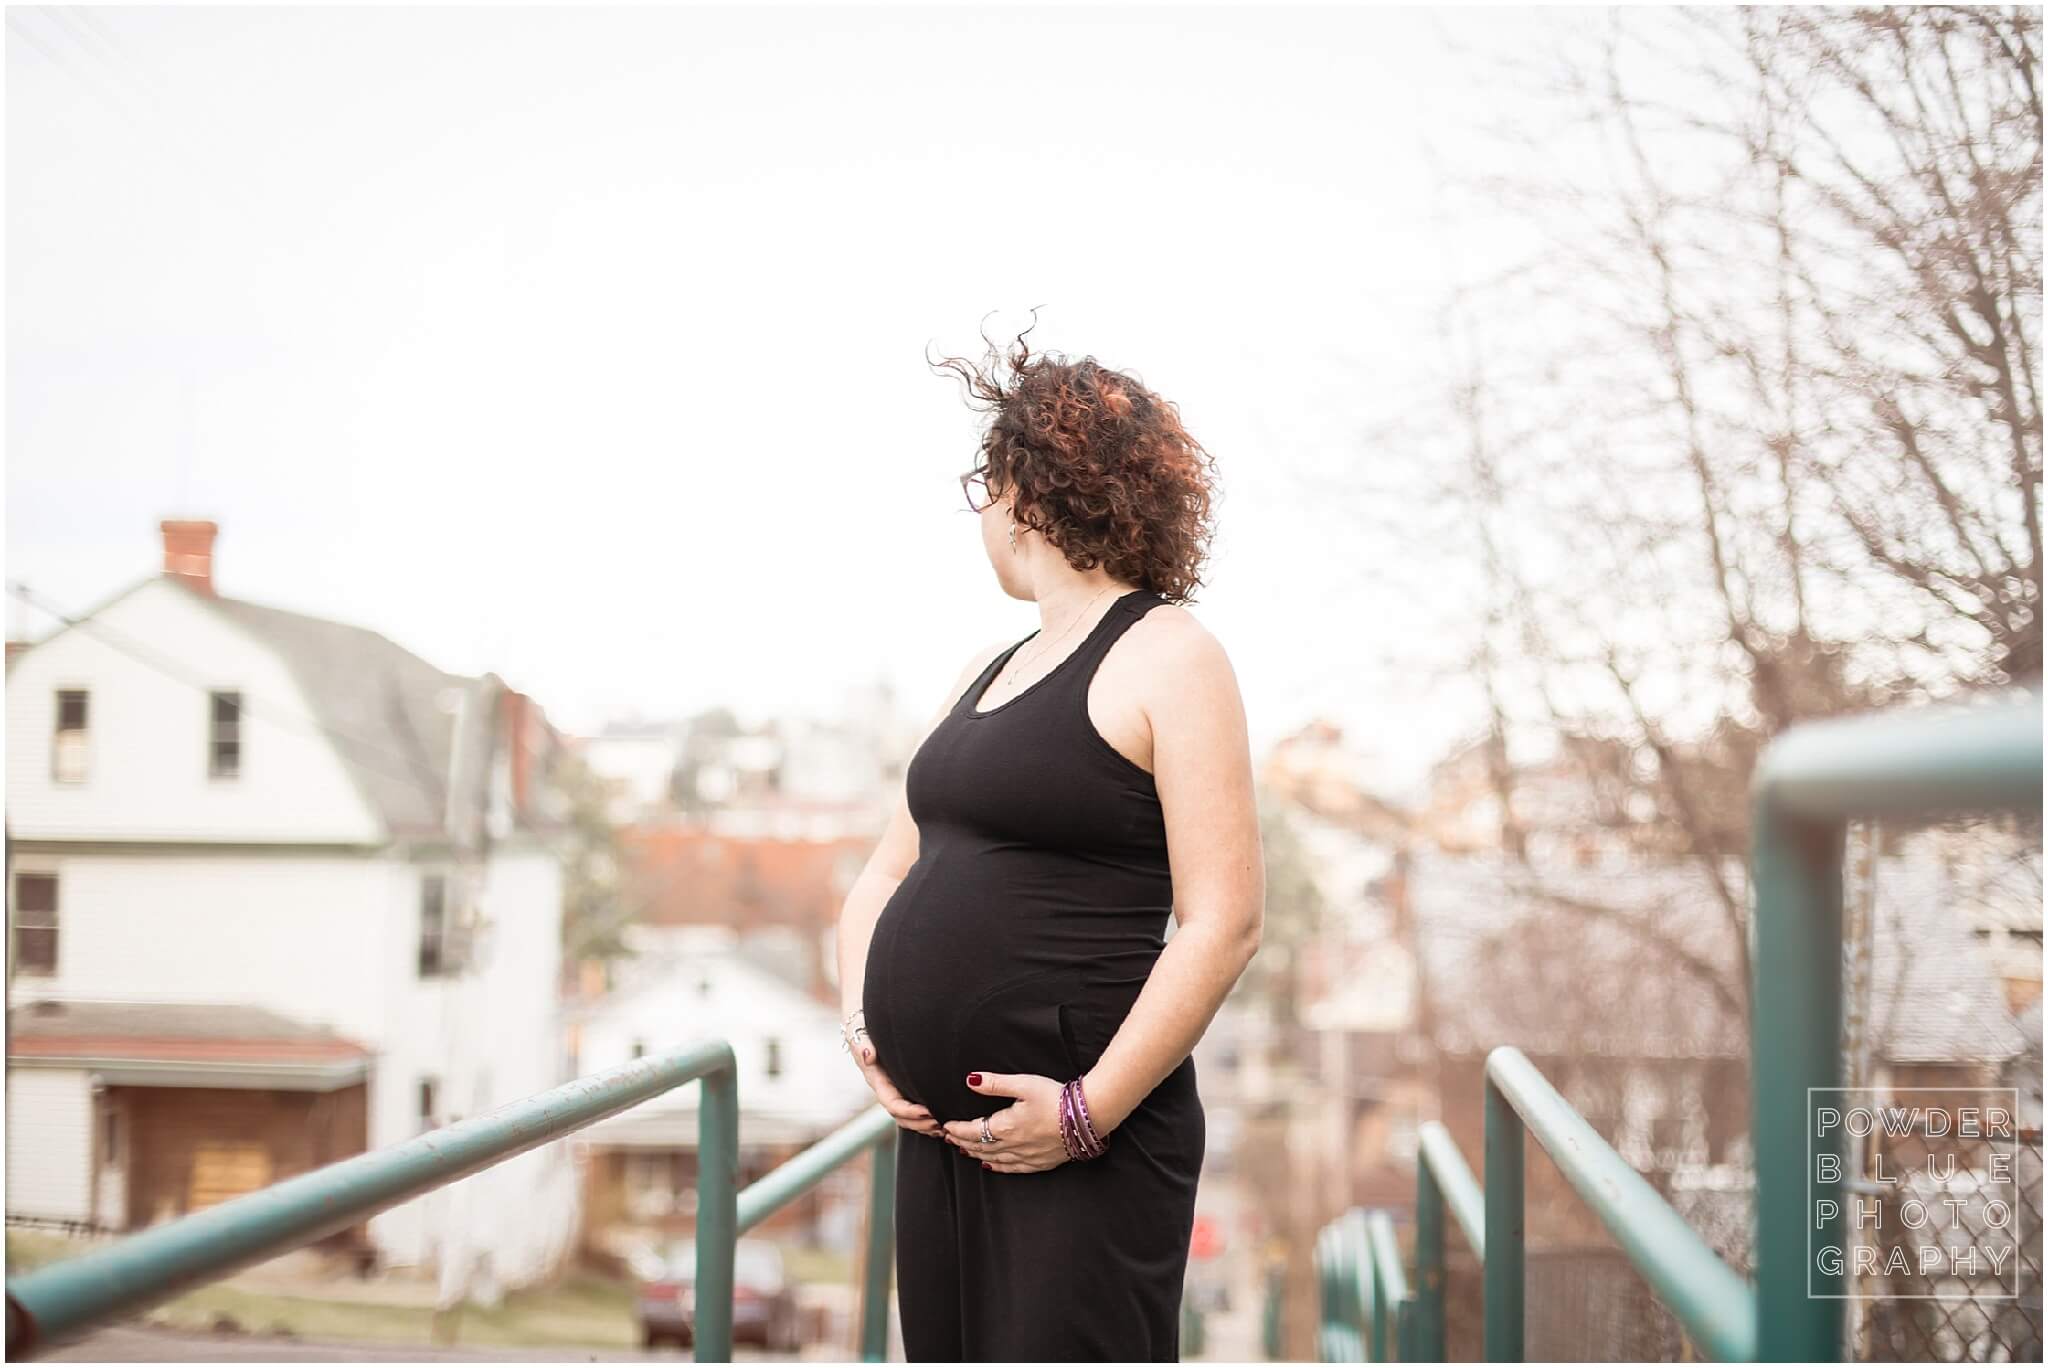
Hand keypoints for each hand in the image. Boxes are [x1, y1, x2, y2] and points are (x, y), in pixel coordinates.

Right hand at [850, 1030, 945, 1140]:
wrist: (865, 1022)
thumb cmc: (863, 1026)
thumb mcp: (859, 1032)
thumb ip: (862, 1044)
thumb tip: (868, 1055)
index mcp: (876, 1080)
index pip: (892, 1104)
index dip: (909, 1111)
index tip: (928, 1112)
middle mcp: (885, 1088)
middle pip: (901, 1116)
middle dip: (920, 1124)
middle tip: (941, 1125)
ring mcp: (895, 1089)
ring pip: (908, 1117)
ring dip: (925, 1126)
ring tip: (944, 1128)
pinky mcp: (904, 1085)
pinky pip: (914, 1108)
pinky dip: (926, 1118)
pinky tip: (943, 1120)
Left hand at [940, 1072, 1068, 1172]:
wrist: (1088, 1116)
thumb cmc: (1056, 1097)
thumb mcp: (1024, 1084)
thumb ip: (996, 1084)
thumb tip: (970, 1081)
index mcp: (1006, 1126)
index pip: (973, 1131)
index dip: (958, 1130)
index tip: (946, 1127)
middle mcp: (1013, 1145)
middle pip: (981, 1147)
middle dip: (963, 1142)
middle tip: (950, 1139)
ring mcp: (1027, 1156)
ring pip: (994, 1159)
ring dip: (977, 1155)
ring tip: (964, 1151)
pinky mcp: (1041, 1162)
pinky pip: (1013, 1169)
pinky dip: (998, 1167)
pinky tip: (991, 1166)